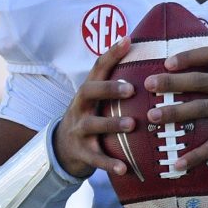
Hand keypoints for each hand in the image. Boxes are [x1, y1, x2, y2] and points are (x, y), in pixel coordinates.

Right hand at [53, 37, 135, 177]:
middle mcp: (81, 106)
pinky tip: (124, 167)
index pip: (98, 67)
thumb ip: (115, 81)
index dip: (112, 53)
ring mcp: (79, 129)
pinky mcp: (81, 152)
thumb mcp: (97, 98)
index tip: (128, 40)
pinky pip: (95, 158)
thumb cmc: (91, 116)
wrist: (62, 148)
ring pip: (93, 124)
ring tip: (131, 125)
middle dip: (109, 89)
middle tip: (132, 89)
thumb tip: (145, 55)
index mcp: (88, 90)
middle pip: (89, 91)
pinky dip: (109, 163)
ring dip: (112, 124)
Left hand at [143, 47, 207, 170]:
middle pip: (199, 80)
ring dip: (174, 113)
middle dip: (171, 83)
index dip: (186, 57)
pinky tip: (177, 164)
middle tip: (148, 84)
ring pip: (201, 109)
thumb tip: (192, 60)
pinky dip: (194, 156)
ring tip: (152, 116)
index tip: (165, 63)